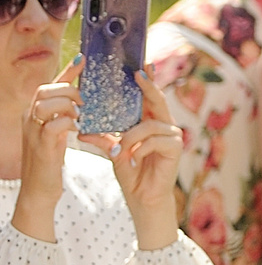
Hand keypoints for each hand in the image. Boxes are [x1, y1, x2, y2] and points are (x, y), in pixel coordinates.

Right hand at [13, 68, 77, 237]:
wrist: (38, 191)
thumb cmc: (51, 162)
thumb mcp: (57, 135)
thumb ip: (66, 117)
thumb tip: (84, 102)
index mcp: (33, 114)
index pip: (49, 86)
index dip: (67, 72)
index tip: (84, 59)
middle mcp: (29, 120)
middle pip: (45, 90)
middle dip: (69, 89)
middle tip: (88, 99)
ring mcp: (32, 132)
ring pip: (47, 104)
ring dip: (69, 105)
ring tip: (84, 113)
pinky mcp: (41, 146)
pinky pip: (54, 125)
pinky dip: (70, 123)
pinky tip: (81, 128)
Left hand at [88, 69, 182, 250]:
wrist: (143, 198)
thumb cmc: (132, 173)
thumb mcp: (114, 152)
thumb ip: (105, 138)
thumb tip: (83, 130)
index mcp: (151, 123)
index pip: (149, 98)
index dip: (147, 81)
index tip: (140, 66)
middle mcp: (164, 126)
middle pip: (157, 101)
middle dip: (147, 87)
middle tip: (137, 74)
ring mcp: (172, 137)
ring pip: (149, 125)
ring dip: (130, 137)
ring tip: (118, 152)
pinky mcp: (175, 149)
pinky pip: (154, 141)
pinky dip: (138, 149)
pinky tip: (131, 159)